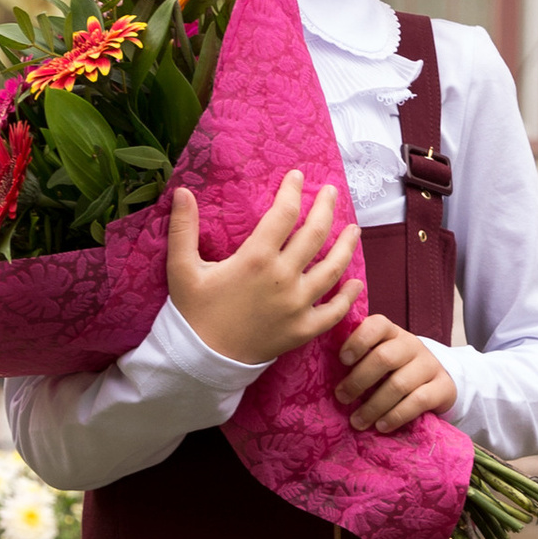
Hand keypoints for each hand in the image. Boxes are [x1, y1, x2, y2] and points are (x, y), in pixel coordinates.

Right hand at [167, 171, 359, 367]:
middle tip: (331, 192)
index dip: (293, 191)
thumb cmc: (193, 312)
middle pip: (315, 234)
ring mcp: (297, 305)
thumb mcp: (182, 268)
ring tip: (354, 228)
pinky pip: (334, 311)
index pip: (283, 214)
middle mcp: (283, 278)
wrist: (202, 361)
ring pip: (333, 269)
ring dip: (346, 246)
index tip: (297, 177)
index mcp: (255, 258)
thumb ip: (183, 228)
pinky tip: (355, 282)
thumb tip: (182, 190)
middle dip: (326, 208)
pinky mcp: (303, 330)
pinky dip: (348, 296)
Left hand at [335, 312, 457, 434]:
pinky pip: (418, 401)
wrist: (436, 383)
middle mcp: (411, 344)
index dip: (358, 340)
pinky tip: (381, 426)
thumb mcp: (378, 357)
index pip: (377, 325)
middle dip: (359, 380)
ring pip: (399, 384)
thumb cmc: (394, 371)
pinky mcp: (443, 387)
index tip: (342, 360)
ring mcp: (429, 365)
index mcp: (391, 332)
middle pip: (384, 358)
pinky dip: (396, 415)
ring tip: (357, 421)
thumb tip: (322, 371)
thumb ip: (357, 358)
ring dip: (374, 406)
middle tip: (342, 397)